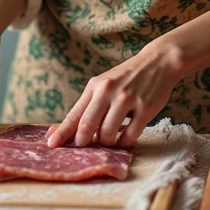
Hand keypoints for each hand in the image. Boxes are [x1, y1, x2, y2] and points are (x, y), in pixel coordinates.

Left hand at [47, 44, 181, 149]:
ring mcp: (127, 98)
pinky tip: (125, 139)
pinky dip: (124, 143)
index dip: (62, 132)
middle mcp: (108, 91)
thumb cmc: (126, 78)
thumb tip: (65, 130)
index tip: (51, 145)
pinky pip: (130, 135)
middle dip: (84, 142)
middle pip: (87, 126)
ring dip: (107, 143)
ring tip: (110, 140)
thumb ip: (88, 106)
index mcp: (95, 86)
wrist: (157, 62)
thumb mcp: (104, 84)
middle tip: (86, 148)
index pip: (74, 114)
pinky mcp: (145, 107)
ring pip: (108, 134)